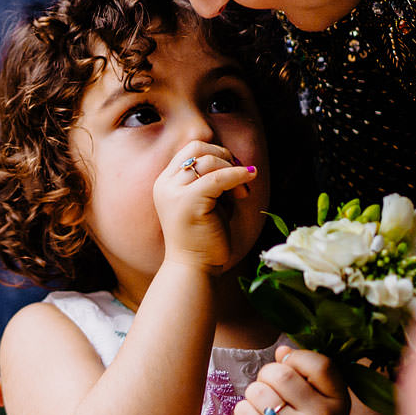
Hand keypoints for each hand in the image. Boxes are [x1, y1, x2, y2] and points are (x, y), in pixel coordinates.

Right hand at [153, 141, 256, 271]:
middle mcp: (165, 184)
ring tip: (242, 193)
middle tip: (240, 175)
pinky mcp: (187, 202)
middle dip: (224, 155)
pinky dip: (237, 175)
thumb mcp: (206, 200)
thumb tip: (235, 160)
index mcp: (166, 182)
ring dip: (233, 170)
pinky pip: (217, 178)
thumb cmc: (203, 236)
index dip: (216, 152)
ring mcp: (173, 192)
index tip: (233, 170)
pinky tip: (250, 177)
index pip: (190, 149)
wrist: (193, 267)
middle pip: (197, 147)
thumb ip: (212, 179)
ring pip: (208, 160)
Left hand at [235, 346, 349, 414]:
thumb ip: (308, 377)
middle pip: (279, 372)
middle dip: (268, 375)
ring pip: (257, 390)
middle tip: (271, 390)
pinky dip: (244, 413)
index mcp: (338, 403)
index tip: (289, 365)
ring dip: (255, 395)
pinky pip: (242, 410)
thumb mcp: (326, 407)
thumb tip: (282, 350)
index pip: (320, 364)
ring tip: (266, 411)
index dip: (297, 358)